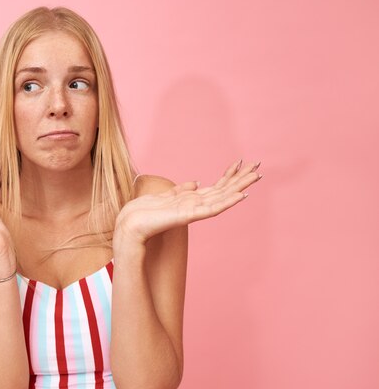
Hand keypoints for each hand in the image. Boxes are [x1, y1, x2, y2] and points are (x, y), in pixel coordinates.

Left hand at [114, 160, 261, 243]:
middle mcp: (196, 205)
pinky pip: (212, 208)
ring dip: (239, 187)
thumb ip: (182, 190)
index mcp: (192, 200)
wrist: (131, 225)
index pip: (216, 186)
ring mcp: (194, 211)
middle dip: (240, 179)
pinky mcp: (189, 216)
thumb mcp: (165, 195)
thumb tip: (196, 182)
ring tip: (255, 178)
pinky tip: (239, 195)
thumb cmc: (145, 212)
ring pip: (222, 197)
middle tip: (258, 168)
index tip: (242, 163)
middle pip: (224, 190)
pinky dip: (227, 202)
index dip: (229, 175)